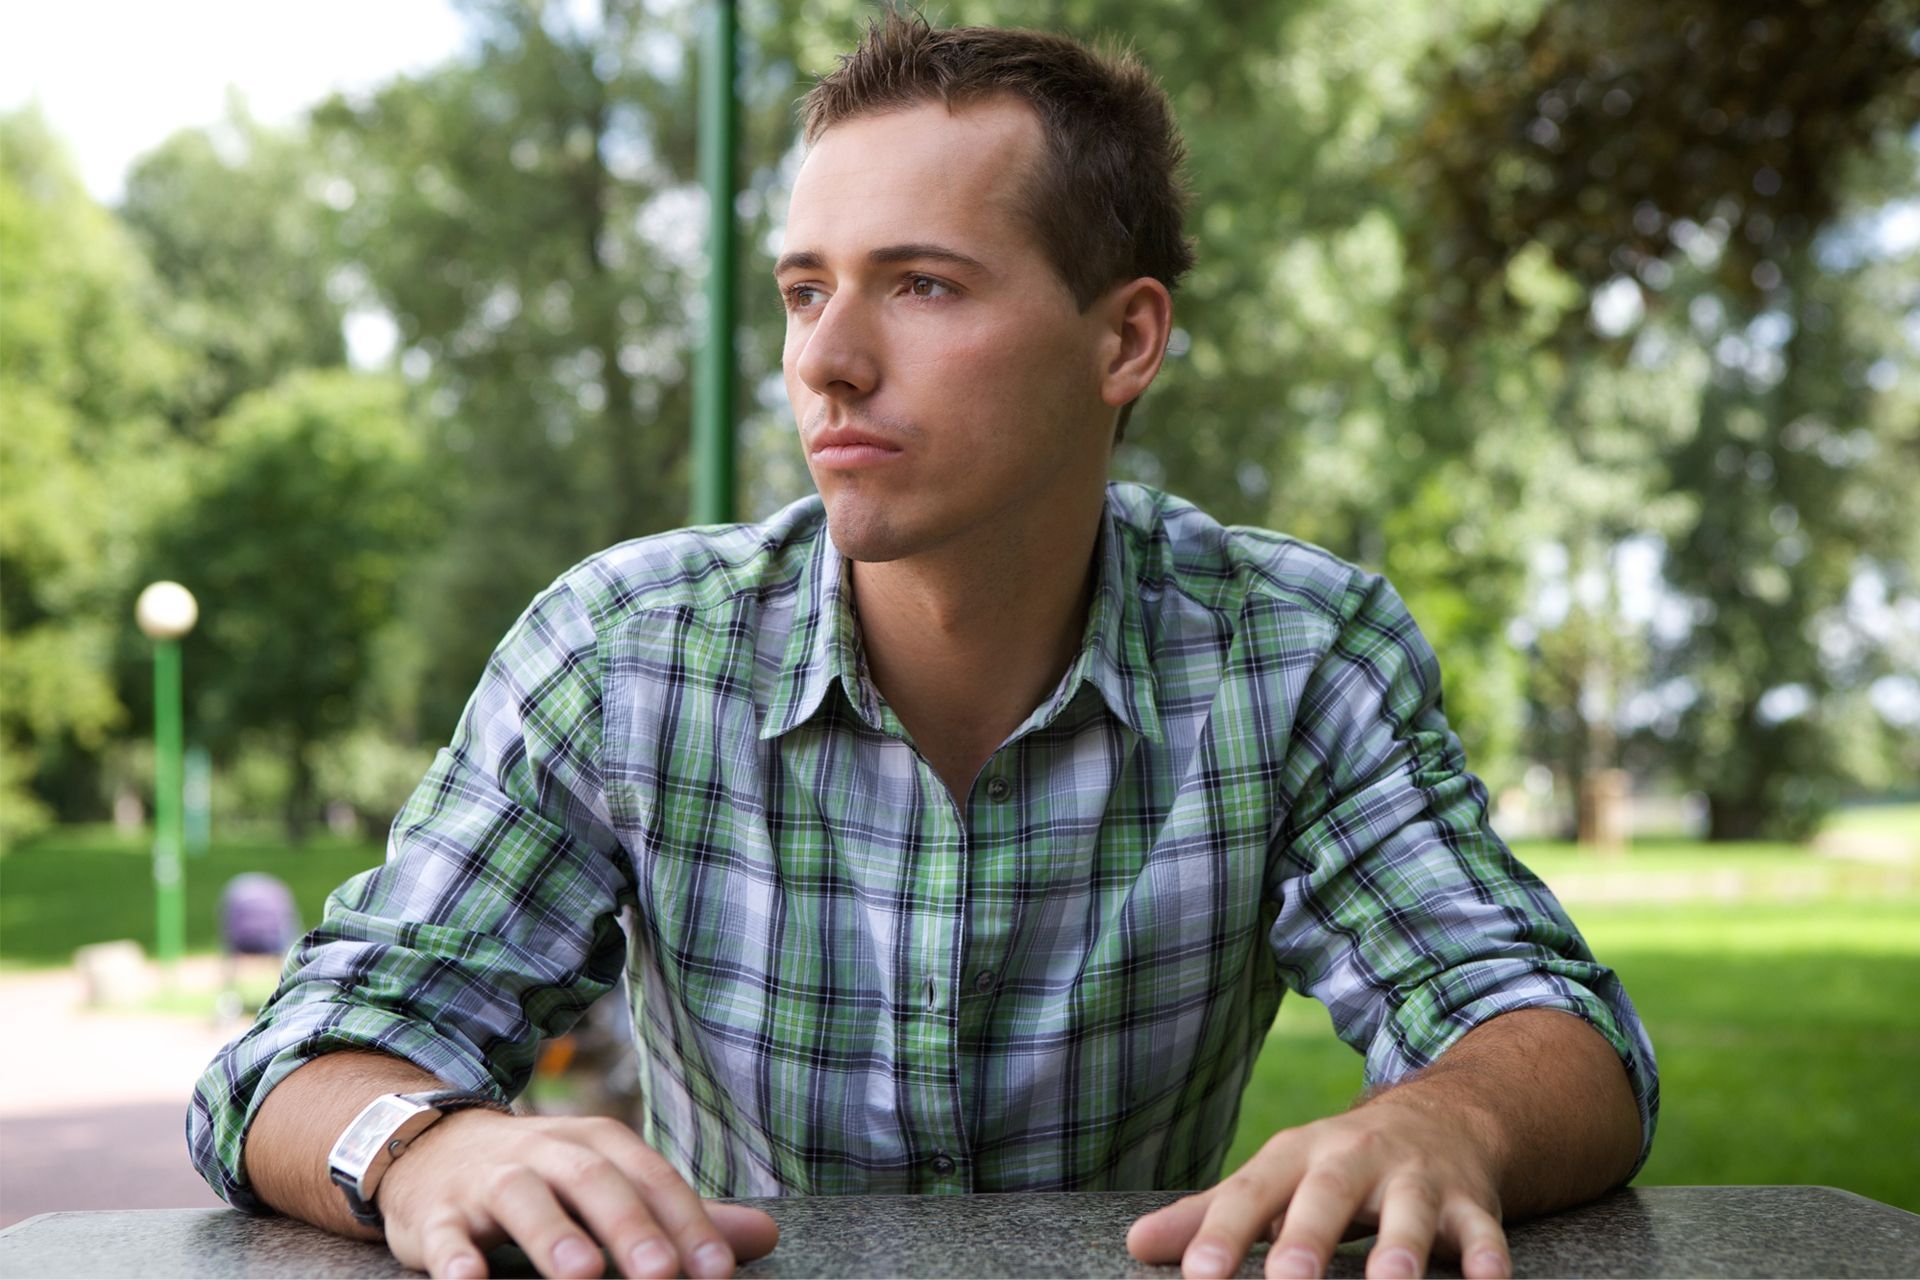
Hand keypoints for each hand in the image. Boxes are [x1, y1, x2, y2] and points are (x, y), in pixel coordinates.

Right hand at [374, 1109, 778, 1278]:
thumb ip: (678, 1215)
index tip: (718, 1272)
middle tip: (662, 1275)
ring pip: (522, 1198)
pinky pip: (444, 1233)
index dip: (687, 1223)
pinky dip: (455, 1254)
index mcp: (598, 1144)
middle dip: (629, 1228)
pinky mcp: (436, 1213)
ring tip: (582, 1274)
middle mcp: (547, 1152)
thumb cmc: (544, 1177)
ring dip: (552, 1235)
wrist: (435, 1149)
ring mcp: (489, 1180)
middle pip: (594, 1182)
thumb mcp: (612, 1183)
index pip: (652, 1178)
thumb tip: (763, 1237)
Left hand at [1125, 1096, 1509, 1278]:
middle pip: (1327, 1195)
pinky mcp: (1472, 1203)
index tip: (1198, 1276)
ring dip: (1402, 1249)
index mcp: (1298, 1156)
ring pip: (1410, 1212)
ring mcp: (1417, 1180)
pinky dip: (1488, 1258)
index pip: (1251, 1195)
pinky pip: (1483, 1231)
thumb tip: (1136, 1245)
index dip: (1223, 1234)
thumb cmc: (1338, 1164)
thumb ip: (1213, 1215)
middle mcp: (1355, 1160)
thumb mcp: (1277, 1177)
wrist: (1442, 1116)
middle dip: (1308, 1239)